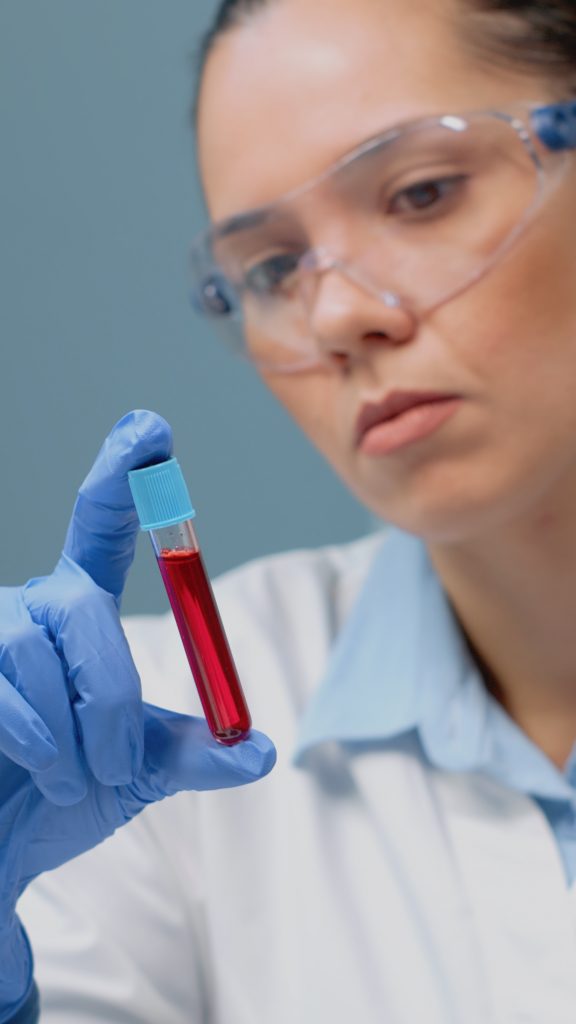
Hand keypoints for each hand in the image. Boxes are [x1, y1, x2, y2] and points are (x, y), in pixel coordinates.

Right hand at [0, 411, 275, 1020]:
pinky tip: (37, 772)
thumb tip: (261, 750)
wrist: (2, 843)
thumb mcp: (139, 771)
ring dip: (70, 728)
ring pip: (35, 647)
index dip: (122, 474)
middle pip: (81, 600)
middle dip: (110, 688)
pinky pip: (0, 689)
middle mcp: (31, 607)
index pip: (100, 526)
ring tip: (71, 776)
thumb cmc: (61, 797)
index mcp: (80, 610)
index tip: (150, 428)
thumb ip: (193, 754)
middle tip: (121, 761)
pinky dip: (34, 741)